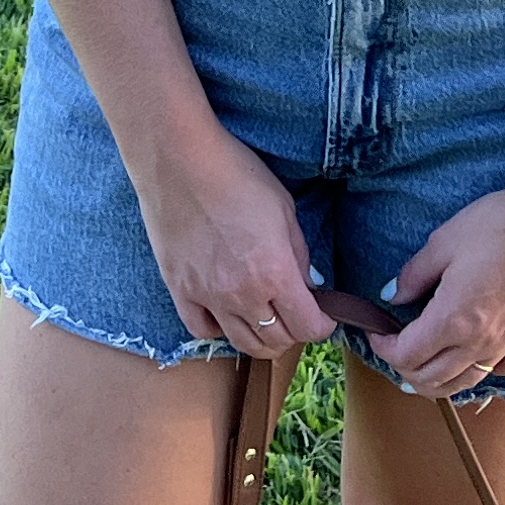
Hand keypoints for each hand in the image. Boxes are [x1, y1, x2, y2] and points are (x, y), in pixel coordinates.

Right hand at [137, 128, 335, 361]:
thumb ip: (298, 254)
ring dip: (261, 338)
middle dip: (295, 331)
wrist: (180, 160)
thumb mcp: (284, 208)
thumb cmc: (236, 174)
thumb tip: (306, 284)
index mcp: (275, 271)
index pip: (309, 327)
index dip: (323, 324)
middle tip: (295, 313)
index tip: (324, 315)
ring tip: (265, 319)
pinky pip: (202, 330)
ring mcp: (208, 297)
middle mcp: (243, 294)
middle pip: (277, 341)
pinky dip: (219, 329)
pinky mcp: (179, 290)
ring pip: (242, 344)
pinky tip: (225, 312)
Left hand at [373, 179, 504, 396]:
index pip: (407, 354)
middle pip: (433, 379)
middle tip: (395, 354)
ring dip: (439, 384)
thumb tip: (392, 296)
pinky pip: (504, 370)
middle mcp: (481, 341)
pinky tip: (476, 363)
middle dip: (405, 371)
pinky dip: (483, 373)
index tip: (376, 334)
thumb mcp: (444, 241)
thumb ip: (414, 274)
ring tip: (424, 375)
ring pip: (467, 383)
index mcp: (453, 319)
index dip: (383, 349)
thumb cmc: (500, 224)